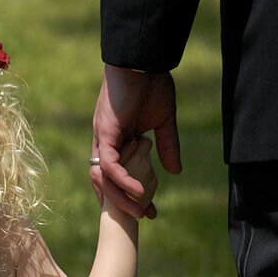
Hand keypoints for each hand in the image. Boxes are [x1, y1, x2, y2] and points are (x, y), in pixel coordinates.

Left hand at [91, 66, 180, 218]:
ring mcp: (102, 138)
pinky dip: (122, 179)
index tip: (149, 210)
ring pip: (104, 177)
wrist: (143, 59)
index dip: (128, 194)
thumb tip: (175, 172)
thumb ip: (167, 146)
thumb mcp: (163, 120)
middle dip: (122, 203)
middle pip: (104, 182)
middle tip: (143, 217)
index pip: (116, 175)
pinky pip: (110, 164)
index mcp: (115, 140)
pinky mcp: (105, 132)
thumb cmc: (151, 83)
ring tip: (140, 211)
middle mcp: (103, 142)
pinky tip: (139, 191)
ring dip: (120, 197)